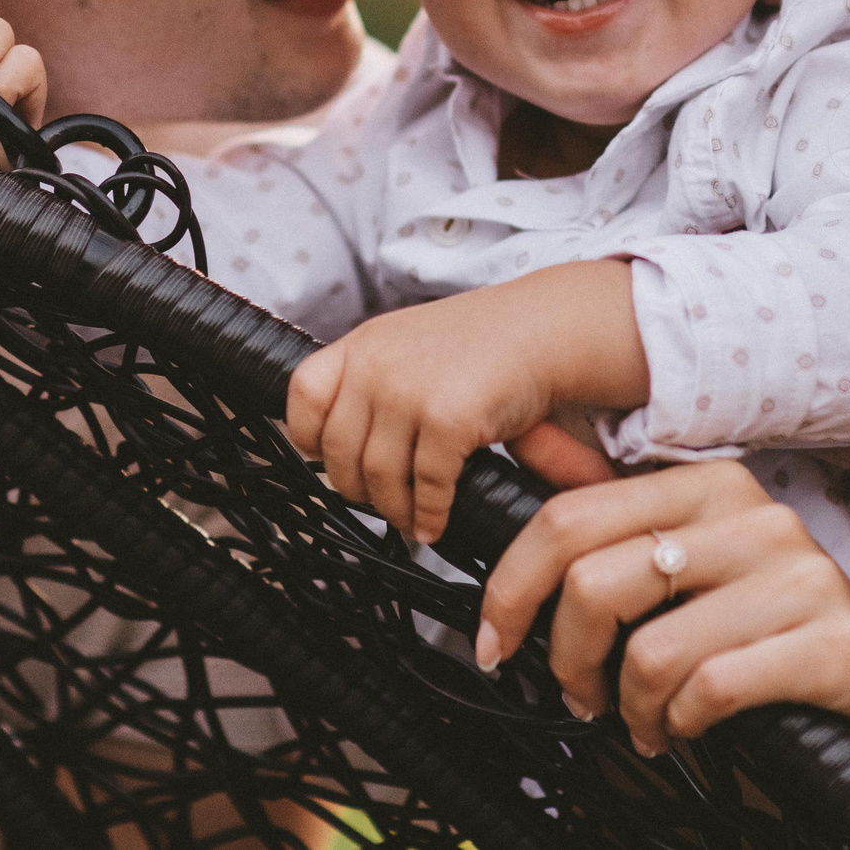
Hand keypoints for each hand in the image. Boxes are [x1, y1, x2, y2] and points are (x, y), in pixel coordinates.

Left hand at [285, 263, 648, 544]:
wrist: (547, 329)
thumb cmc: (487, 343)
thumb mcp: (410, 344)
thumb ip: (373, 380)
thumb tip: (337, 450)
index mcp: (363, 343)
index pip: (302, 397)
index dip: (311, 439)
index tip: (333, 461)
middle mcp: (376, 364)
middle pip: (340, 453)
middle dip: (360, 491)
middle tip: (383, 504)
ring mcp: (408, 391)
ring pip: (378, 479)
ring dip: (396, 511)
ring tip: (413, 520)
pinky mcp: (446, 419)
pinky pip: (426, 487)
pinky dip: (430, 514)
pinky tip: (437, 521)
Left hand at [475, 459, 849, 817]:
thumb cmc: (780, 640)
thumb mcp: (698, 573)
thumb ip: (620, 538)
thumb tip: (524, 499)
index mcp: (713, 487)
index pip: (573, 515)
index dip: (513, 585)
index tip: (496, 638)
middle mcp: (758, 518)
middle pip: (597, 580)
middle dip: (565, 658)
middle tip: (576, 696)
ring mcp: (802, 577)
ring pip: (649, 648)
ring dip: (628, 709)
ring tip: (644, 723)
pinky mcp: (833, 644)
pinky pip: (709, 690)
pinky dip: (679, 725)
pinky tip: (687, 730)